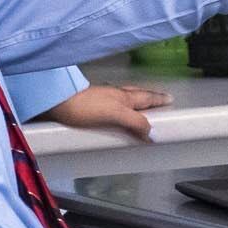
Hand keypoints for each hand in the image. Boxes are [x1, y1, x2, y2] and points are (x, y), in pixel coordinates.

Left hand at [44, 84, 169, 138]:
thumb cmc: (86, 107)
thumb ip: (134, 121)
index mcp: (124, 97)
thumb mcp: (114, 114)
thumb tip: (153, 133)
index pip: (146, 98)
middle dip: (151, 96)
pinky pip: (114, 104)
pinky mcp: (91, 104)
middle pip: (138, 94)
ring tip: (143, 103)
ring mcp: (103, 97)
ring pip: (126, 96)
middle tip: (162, 98)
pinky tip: (117, 110)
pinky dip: (122, 105)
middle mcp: (116, 95)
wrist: (56, 101)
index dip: (158, 99)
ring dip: (137, 99)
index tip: (171, 98)